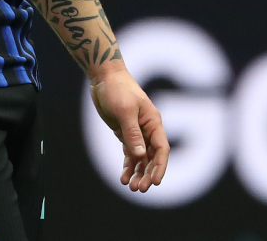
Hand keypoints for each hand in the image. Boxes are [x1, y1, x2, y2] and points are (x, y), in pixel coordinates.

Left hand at [90, 65, 168, 191]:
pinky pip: (130, 154)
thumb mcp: (124, 110)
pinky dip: (128, 166)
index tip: (155, 182)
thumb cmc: (117, 89)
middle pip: (152, 157)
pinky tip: (123, 178)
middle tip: (139, 189)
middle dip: (148, 174)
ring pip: (141, 158)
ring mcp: (136, 132)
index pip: (161, 149)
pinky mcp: (125, 133)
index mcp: (153, 122)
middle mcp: (148, 129)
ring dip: (138, 173)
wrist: (104, 78)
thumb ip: (132, 133)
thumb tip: (140, 155)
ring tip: (131, 188)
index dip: (160, 166)